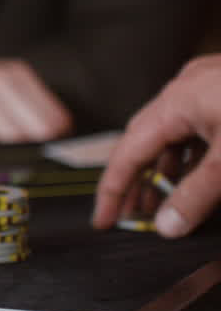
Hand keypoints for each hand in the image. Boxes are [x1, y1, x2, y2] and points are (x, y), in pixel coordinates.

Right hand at [93, 55, 220, 238]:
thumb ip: (198, 194)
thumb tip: (167, 225)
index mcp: (178, 100)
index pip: (129, 152)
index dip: (112, 190)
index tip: (103, 221)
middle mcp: (186, 87)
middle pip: (144, 140)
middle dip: (134, 181)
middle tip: (129, 217)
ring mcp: (207, 85)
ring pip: (171, 133)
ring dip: (164, 168)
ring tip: (161, 203)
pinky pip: (194, 125)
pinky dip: (188, 152)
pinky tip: (194, 175)